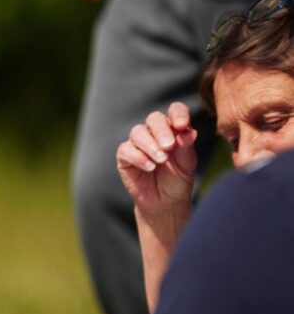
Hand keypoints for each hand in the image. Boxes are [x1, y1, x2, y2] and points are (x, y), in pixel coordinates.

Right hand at [115, 103, 196, 221]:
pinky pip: (126, 150)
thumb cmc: (178, 180)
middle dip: (161, 131)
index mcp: (173, 129)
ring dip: (150, 145)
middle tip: (169, 146)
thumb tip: (188, 131)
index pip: (175, 111)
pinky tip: (150, 167)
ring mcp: (138, 143)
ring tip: (161, 160)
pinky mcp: (124, 156)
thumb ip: (187, 147)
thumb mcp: (187, 164)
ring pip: (138, 132)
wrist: (165, 202)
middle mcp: (154, 132)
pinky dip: (139, 157)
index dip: (177, 114)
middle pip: (154, 119)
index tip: (182, 125)